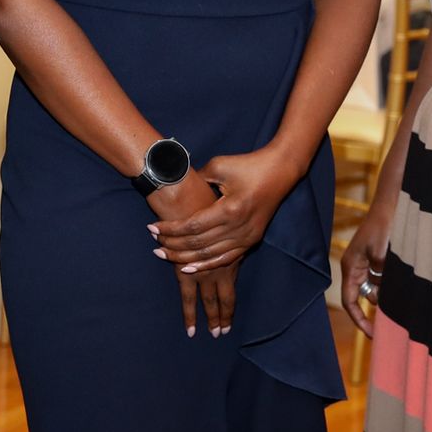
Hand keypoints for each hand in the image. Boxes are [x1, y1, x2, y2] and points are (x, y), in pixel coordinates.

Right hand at [145, 172, 236, 336]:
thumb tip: (219, 223)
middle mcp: (221, 262)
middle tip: (222, 332)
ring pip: (210, 301)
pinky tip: (191, 329)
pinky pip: (189, 298)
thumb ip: (219, 219)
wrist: (183, 192)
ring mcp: (205, 268)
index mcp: (230, 246)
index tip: (230, 311)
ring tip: (211, 333)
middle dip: (223, 314)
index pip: (231, 277)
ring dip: (210, 318)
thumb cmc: (200, 193)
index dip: (231, 296)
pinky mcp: (187, 271)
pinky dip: (190, 313)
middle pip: (225, 295)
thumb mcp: (218, 205)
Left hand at [149, 149, 299, 273]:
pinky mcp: (251, 241)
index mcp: (230, 209)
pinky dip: (205, 264)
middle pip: (198, 244)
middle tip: (154, 244)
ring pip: (210, 256)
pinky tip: (189, 267)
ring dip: (185, 258)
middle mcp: (238, 227)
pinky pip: (225, 259)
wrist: (280, 171)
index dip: (170, 229)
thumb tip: (176, 185)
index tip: (152, 228)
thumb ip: (197, 178)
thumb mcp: (219, 165)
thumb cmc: (248, 164)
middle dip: (173, 245)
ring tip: (164, 255)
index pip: (193, 226)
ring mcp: (247, 237)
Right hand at [340, 199, 392, 337]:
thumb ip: (382, 278)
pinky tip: (406, 288)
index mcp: (351, 267)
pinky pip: (383, 279)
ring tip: (405, 305)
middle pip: (363, 297)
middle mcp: (356, 267)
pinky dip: (392, 286)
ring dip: (387, 296)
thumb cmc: (384, 226)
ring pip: (375, 288)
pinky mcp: (377, 257)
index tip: (373, 334)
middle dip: (377, 309)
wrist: (391, 203)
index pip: (349, 301)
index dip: (359, 320)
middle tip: (394, 324)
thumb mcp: (384, 255)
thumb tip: (384, 298)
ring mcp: (366, 262)